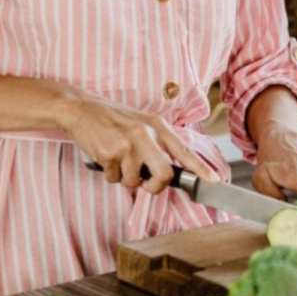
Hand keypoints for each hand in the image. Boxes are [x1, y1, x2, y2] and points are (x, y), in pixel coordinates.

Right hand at [65, 92, 220, 194]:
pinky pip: (114, 179)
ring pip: (134, 182)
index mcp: (157, 126)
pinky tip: (104, 156)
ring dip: (124, 178)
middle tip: (145, 184)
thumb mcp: (140, 123)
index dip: (201, 168)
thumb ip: (155, 143)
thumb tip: (166, 172)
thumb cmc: (112, 119)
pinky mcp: (110, 154)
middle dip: (154, 186)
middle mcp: (146, 135)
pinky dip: (108, 174)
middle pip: (164, 174)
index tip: (214, 180)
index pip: (184, 151)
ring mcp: (128, 145)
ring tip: (116, 159)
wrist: (82, 108)